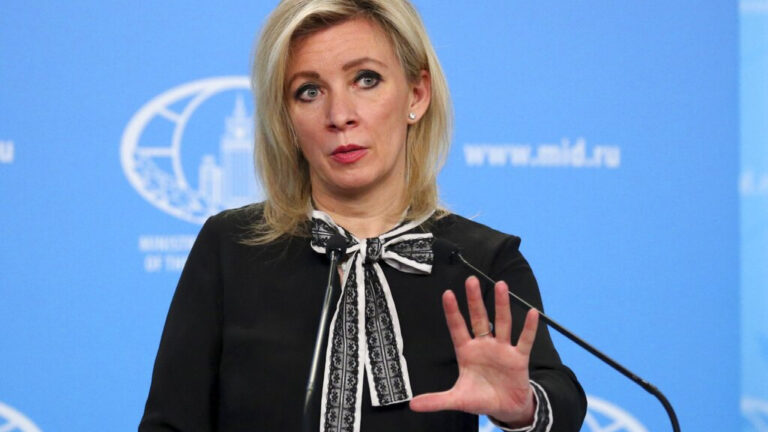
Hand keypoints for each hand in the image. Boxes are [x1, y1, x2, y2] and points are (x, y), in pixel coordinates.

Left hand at [409, 276, 539, 426]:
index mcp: (466, 352)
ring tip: (501, 285)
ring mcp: (502, 349)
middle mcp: (484, 345)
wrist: (506, 408)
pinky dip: (528, 328)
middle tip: (471, 280)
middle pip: (479, 318)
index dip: (452, 312)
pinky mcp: (518, 358)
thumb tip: (412, 405)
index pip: (457, 328)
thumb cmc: (480, 398)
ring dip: (502, 305)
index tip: (447, 293)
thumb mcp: (457, 399)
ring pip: (502, 322)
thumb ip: (436, 400)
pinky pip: (524, 340)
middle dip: (475, 300)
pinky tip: (532, 313)